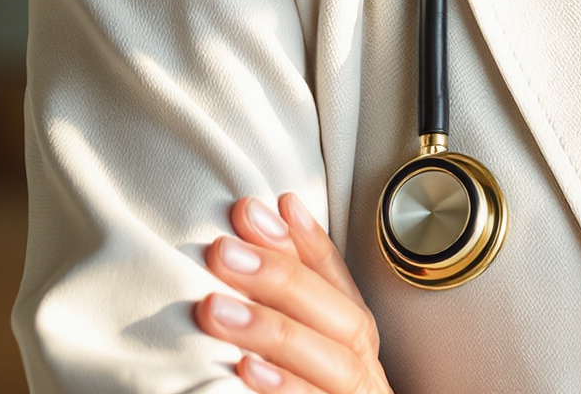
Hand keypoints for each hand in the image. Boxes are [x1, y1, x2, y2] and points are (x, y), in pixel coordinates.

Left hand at [194, 191, 392, 393]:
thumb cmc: (318, 391)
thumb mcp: (309, 348)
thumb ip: (291, 301)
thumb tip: (263, 228)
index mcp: (357, 339)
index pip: (339, 282)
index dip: (308, 241)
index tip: (268, 206)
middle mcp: (365, 368)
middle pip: (341, 315)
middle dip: (282, 277)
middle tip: (223, 251)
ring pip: (333, 360)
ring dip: (272, 329)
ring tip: (215, 308)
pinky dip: (286, 388)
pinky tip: (244, 370)